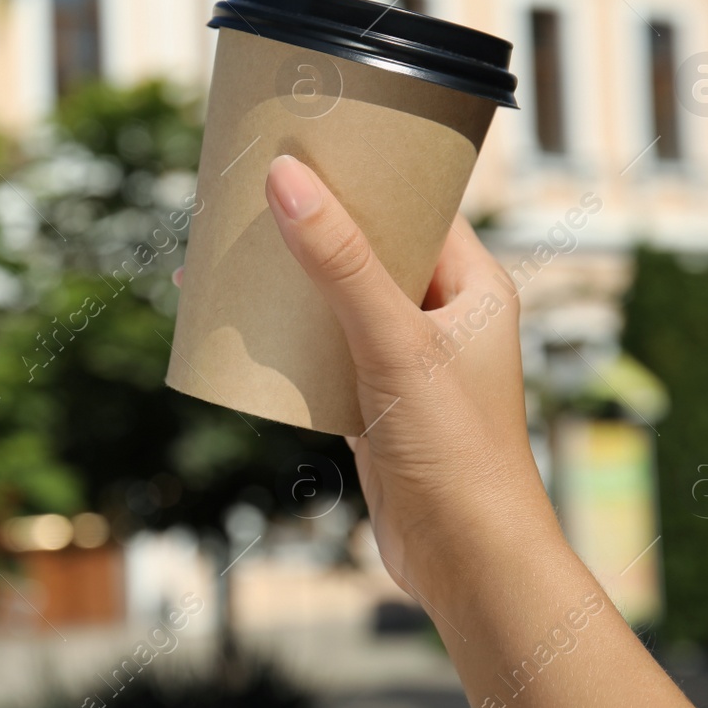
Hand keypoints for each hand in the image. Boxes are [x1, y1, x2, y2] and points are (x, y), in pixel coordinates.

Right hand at [262, 154, 558, 605]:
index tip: (305, 142)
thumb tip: (288, 179)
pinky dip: (287, 341)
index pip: (416, 204)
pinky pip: (324, 354)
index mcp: (474, 285)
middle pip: (370, 248)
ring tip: (233, 255)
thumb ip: (341, 263)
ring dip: (292, 285)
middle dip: (312, 226)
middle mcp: (445, 316)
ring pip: (340, 302)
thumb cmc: (457, 451)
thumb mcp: (394, 344)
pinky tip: (242, 329)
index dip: (363, 172)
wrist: (468, 564)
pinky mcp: (377, 405)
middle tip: (249, 195)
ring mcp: (409, 362)